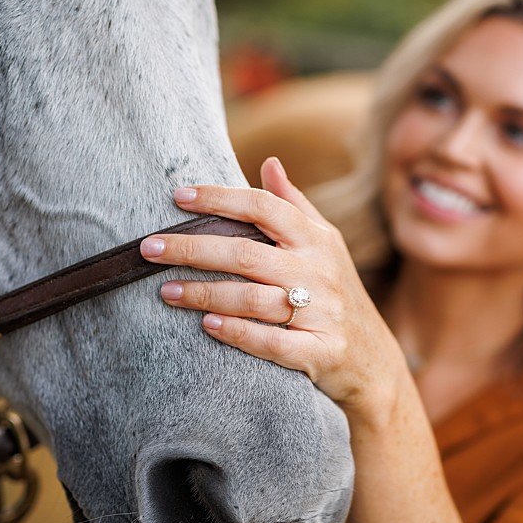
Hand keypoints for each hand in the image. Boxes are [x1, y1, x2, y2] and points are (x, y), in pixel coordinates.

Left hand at [141, 156, 402, 421]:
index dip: (219, 199)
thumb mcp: (326, 246)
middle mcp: (320, 272)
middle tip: (148, 247)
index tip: (177, 196)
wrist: (374, 361)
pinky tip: (207, 325)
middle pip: (247, 253)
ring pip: (254, 299)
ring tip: (165, 291)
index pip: (265, 207)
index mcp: (318, 241)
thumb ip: (295, 206)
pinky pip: (273, 342)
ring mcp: (322, 313)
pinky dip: (238, 333)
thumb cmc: (338, 294)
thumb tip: (269, 162)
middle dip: (193, 248)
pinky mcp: (320, 351)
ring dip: (204, 293)